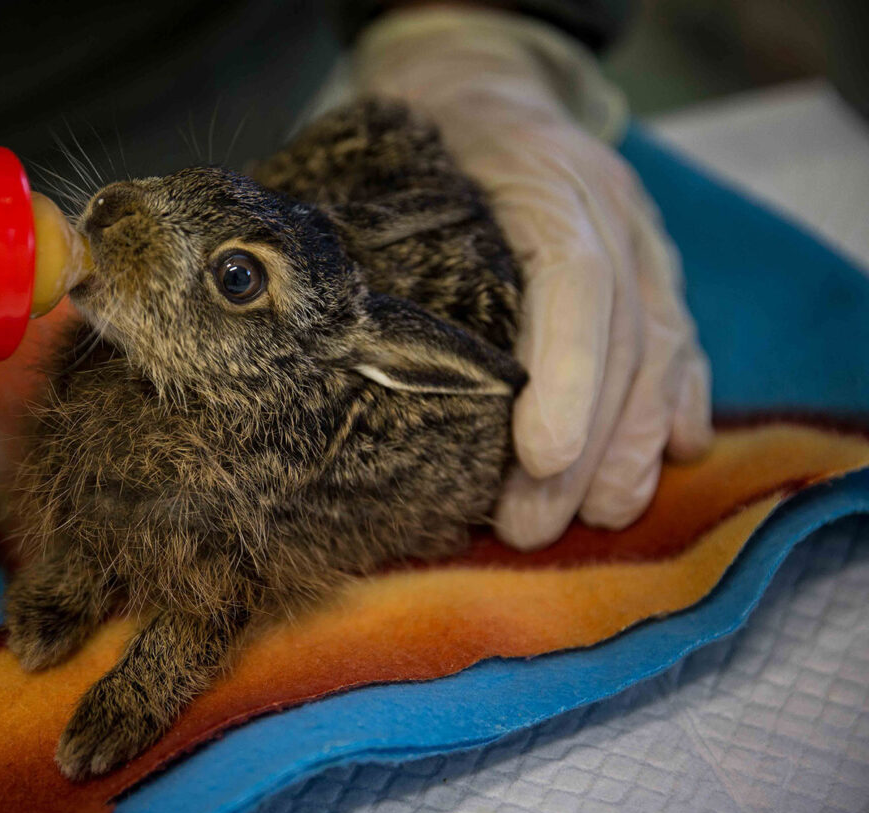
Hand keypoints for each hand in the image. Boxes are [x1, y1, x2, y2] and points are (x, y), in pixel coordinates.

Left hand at [354, 7, 712, 548]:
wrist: (478, 84)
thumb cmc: (415, 142)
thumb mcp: (387, 172)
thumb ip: (376, 250)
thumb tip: (332, 357)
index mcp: (538, 174)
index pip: (574, 279)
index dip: (568, 373)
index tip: (540, 458)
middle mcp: (605, 202)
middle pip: (622, 331)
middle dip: (589, 442)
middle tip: (536, 525)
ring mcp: (640, 231)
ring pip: (662, 343)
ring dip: (635, 441)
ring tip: (604, 513)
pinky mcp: (654, 262)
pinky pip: (683, 336)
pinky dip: (678, 401)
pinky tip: (672, 456)